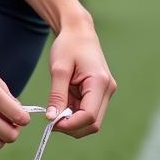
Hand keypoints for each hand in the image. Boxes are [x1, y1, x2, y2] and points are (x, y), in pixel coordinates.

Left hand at [46, 22, 116, 137]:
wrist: (79, 32)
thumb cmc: (68, 45)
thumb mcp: (58, 69)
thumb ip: (56, 95)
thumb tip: (52, 118)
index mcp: (99, 82)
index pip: (89, 116)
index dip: (70, 124)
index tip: (51, 122)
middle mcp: (107, 90)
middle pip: (93, 123)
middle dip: (72, 127)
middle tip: (51, 119)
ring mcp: (105, 93)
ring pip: (92, 121)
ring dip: (73, 121)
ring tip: (56, 108)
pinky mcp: (100, 93)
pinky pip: (88, 112)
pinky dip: (74, 114)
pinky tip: (63, 104)